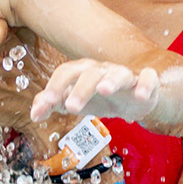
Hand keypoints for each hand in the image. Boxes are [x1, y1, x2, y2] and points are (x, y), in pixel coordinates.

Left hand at [30, 59, 160, 122]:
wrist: (133, 98)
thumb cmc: (100, 97)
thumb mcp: (74, 101)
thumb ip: (53, 104)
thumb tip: (34, 114)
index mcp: (82, 72)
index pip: (66, 73)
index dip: (55, 87)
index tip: (46, 105)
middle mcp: (103, 70)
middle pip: (89, 73)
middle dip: (80, 88)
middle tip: (71, 107)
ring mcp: (125, 75)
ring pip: (118, 73)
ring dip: (110, 80)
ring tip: (104, 90)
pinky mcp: (146, 82)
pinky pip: (148, 78)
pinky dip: (146, 85)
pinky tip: (141, 95)